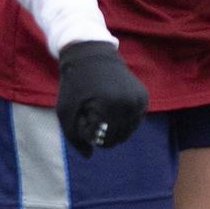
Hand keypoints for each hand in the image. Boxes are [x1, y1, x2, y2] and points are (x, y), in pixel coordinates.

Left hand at [54, 39, 149, 153]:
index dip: (86, 130)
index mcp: (110, 106)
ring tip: (100, 108)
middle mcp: (129, 104)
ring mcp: (139, 100)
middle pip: (116, 139)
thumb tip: (89, 155)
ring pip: (126, 133)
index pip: (100, 140)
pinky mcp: (144, 98)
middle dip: (100, 131)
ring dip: (111, 127)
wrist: (91, 53)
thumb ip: (74, 137)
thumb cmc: (74, 83)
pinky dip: (121, 119)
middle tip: (90, 110)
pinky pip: (133, 122)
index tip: (81, 111)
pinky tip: (111, 104)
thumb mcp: (66, 111)